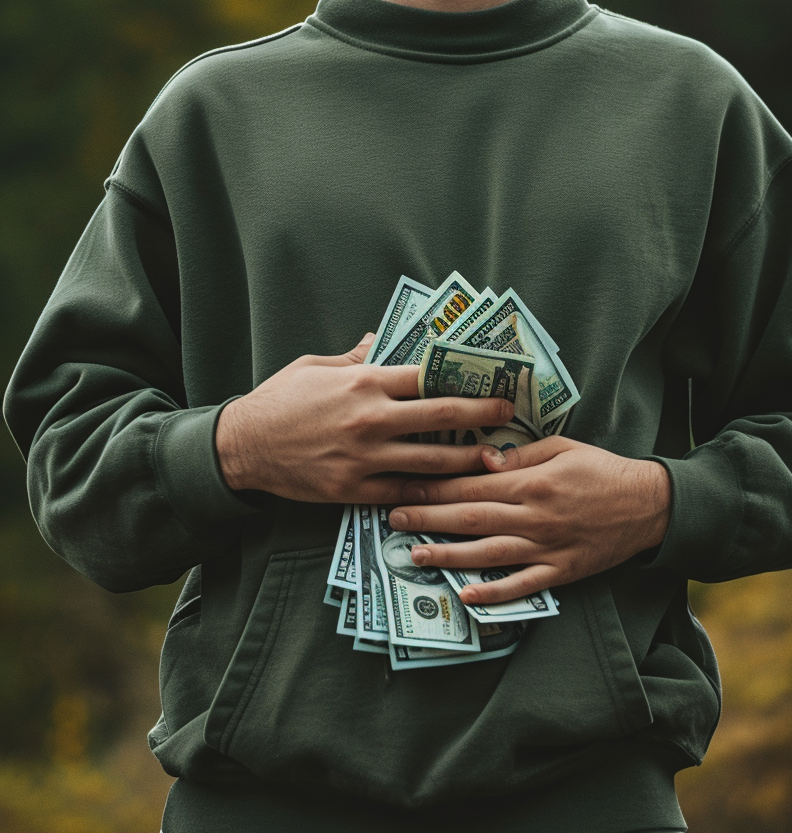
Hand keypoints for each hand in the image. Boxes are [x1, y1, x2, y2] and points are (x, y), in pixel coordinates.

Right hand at [216, 334, 513, 504]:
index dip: (463, 375)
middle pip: (441, 415)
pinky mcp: (354, 489)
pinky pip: (404, 490)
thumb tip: (382, 342)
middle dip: (481, 414)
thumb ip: (356, 356)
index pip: (426, 375)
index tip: (489, 376)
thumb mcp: (316, 365)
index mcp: (364, 381)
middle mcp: (371, 419)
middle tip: (508, 414)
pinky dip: (431, 490)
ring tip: (493, 459)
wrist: (242, 447)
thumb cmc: (279, 400)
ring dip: (468, 459)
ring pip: (432, 460)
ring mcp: (364, 457)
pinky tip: (453, 490)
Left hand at [389, 435, 671, 604]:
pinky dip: (495, 593)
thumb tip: (484, 460)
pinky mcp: (561, 572)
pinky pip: (523, 586)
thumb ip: (521, 455)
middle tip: (394, 519)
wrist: (649, 505)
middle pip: (471, 518)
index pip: (473, 484)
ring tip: (415, 556)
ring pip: (489, 553)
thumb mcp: (562, 447)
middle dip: (429, 519)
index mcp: (532, 482)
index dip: (436, 486)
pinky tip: (467, 597)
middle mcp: (535, 516)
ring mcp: (547, 547)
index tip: (405, 485)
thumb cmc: (601, 470)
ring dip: (449, 556)